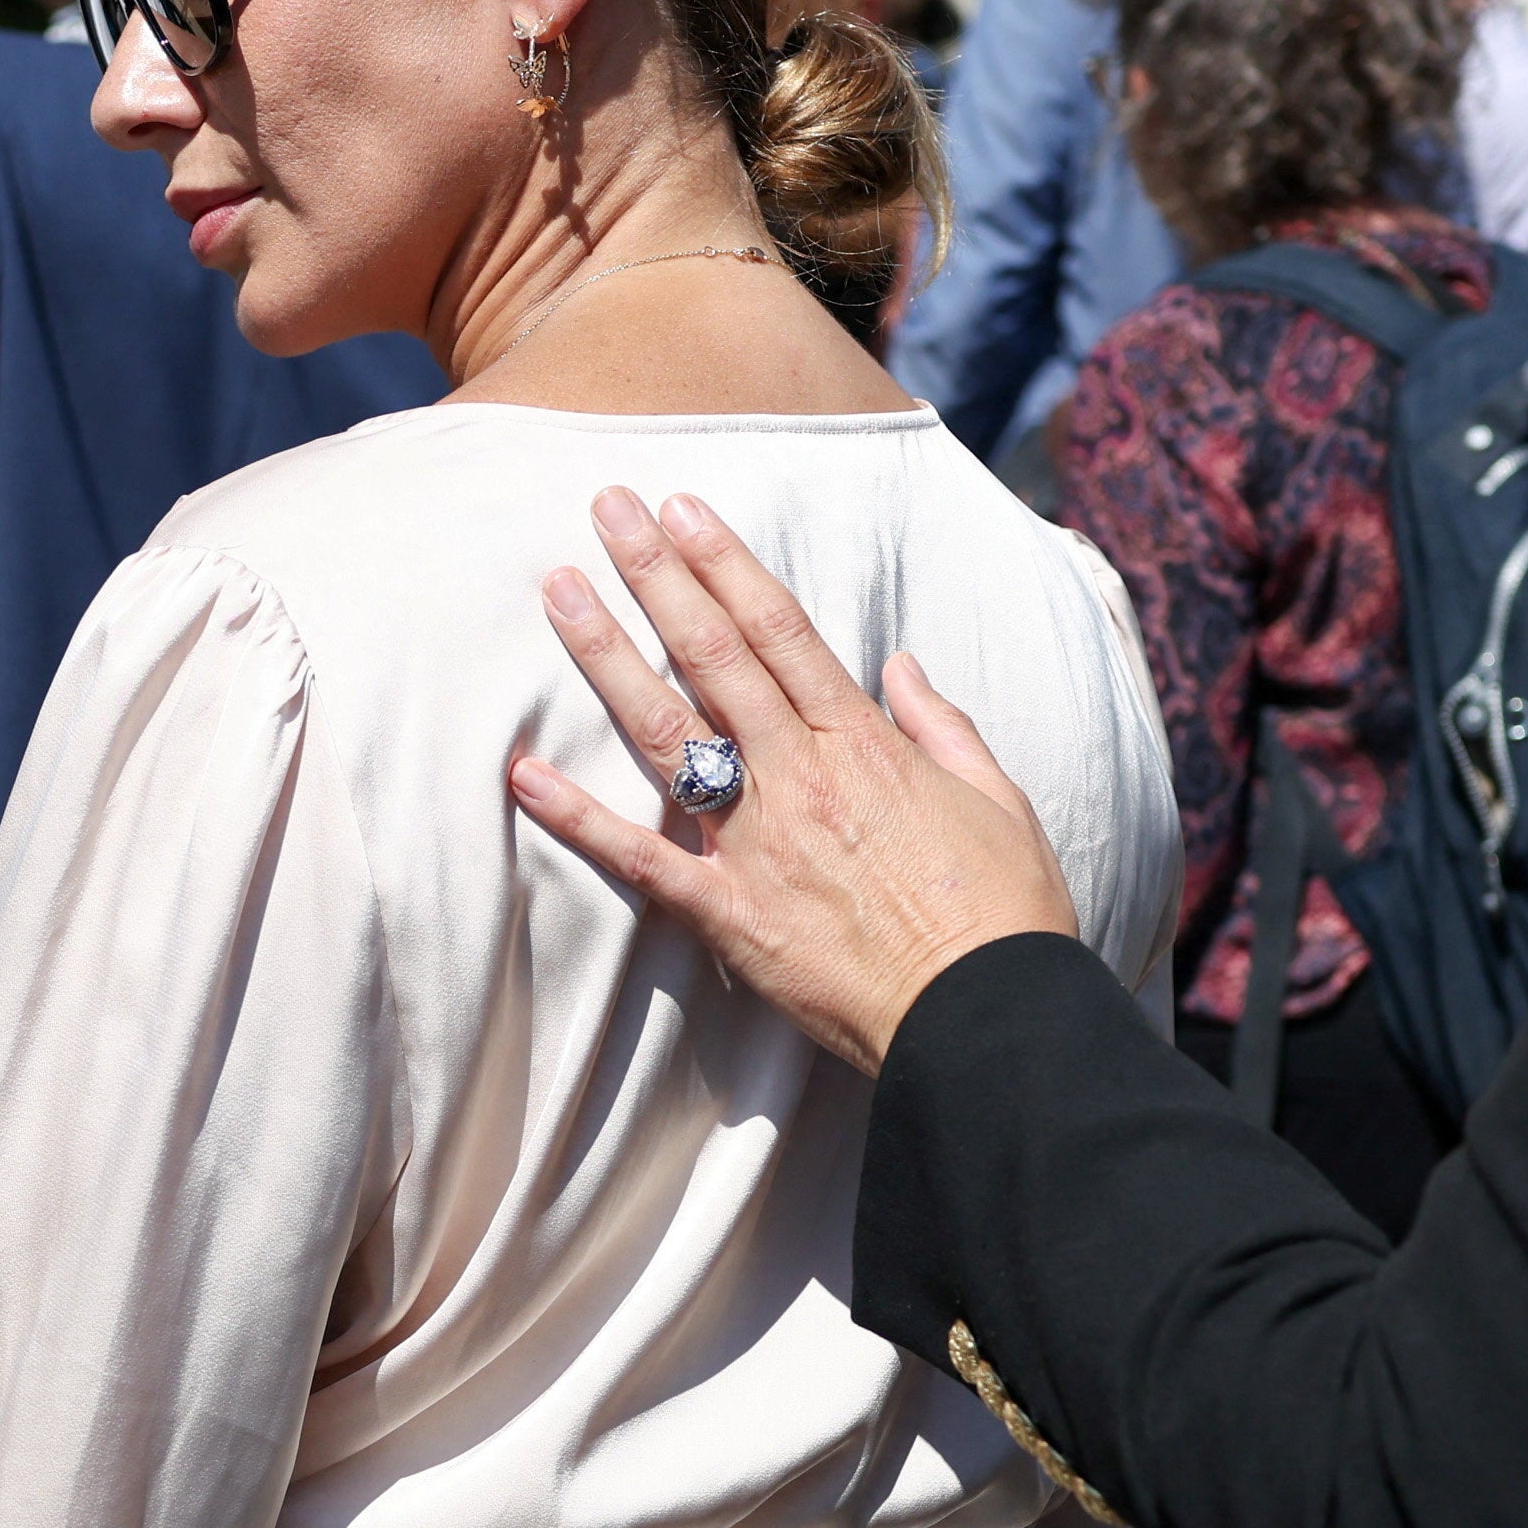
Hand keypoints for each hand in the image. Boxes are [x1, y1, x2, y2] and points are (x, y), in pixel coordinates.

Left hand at [511, 486, 1078, 1070]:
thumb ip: (942, 724)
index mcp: (865, 745)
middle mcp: (802, 778)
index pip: (781, 630)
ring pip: (669, 732)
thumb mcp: (999, 798)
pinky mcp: (730, 916)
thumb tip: (900, 664)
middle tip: (606, 509)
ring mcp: (758, 845)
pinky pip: (640, 861)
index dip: (726, 564)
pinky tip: (524, 775)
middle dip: (657, 576)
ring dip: (608, 657)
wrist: (988, 1019)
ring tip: (559, 590)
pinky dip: (578, 821)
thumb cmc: (1003, 915)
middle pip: (714, 657)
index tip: (683, 509)